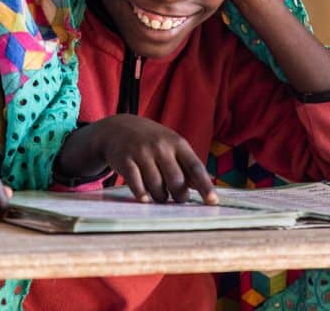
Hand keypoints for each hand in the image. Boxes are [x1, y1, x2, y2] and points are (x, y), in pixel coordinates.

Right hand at [58, 115, 216, 203]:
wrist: (117, 128)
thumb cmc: (150, 141)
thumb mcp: (170, 145)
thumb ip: (186, 165)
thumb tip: (204, 188)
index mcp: (176, 143)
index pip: (195, 166)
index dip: (205, 185)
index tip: (212, 202)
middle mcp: (160, 146)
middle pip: (176, 181)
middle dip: (179, 196)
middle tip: (177, 198)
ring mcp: (141, 152)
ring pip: (156, 186)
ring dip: (160, 197)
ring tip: (159, 195)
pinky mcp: (125, 160)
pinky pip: (137, 185)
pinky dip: (143, 195)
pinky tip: (145, 198)